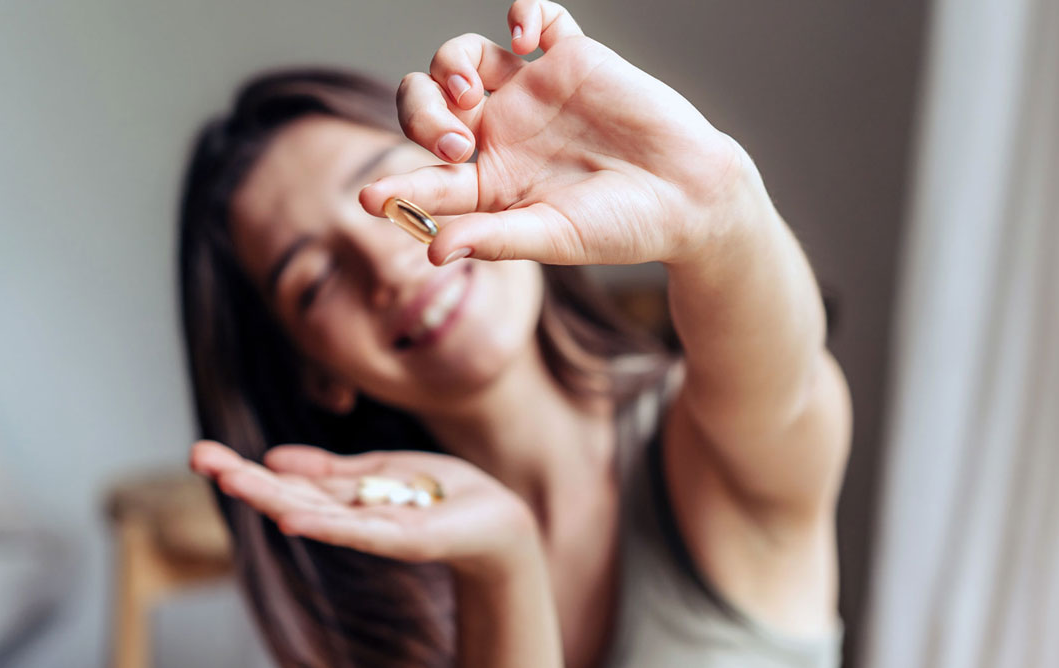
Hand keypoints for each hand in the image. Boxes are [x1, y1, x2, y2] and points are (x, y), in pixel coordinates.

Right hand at [189, 441, 539, 578]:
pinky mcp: (404, 539)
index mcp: (343, 497)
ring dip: (270, 496)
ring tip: (230, 480)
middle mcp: (349, 516)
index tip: (201, 453)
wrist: (498, 521)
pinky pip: (357, 531)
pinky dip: (323, 523)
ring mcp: (373, 530)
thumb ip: (330, 469)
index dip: (244, 467)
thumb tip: (274, 458)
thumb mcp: (380, 471)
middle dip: (242, 477)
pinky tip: (289, 516)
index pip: (284, 481)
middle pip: (287, 494)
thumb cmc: (443, 495)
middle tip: (196, 457)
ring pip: (313, 511)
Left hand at [359, 0, 760, 267]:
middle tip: (454, 144)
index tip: (368, 199)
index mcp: (487, 182)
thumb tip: (432, 253)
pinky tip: (526, 34)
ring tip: (471, 92)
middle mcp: (499, 132)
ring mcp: (532, 92)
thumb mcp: (553, 238)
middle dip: (421, 115)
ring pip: (463, 57)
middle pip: (428, 104)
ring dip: (450, 65)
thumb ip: (493, 239)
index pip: (426, 177)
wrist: (689, 198)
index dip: (395, 186)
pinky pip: (537, 18)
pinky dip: (524, 12)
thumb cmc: (622, 227)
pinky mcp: (571, 58)